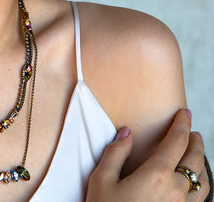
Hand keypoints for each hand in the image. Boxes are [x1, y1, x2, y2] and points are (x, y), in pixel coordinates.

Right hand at [86, 109, 209, 201]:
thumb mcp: (102, 179)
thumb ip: (115, 152)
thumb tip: (127, 133)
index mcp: (156, 175)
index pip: (176, 142)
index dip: (181, 124)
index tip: (183, 113)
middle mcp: (176, 190)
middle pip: (195, 160)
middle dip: (195, 141)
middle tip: (193, 131)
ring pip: (203, 181)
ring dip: (202, 163)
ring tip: (196, 154)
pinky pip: (200, 200)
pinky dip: (201, 185)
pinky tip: (194, 184)